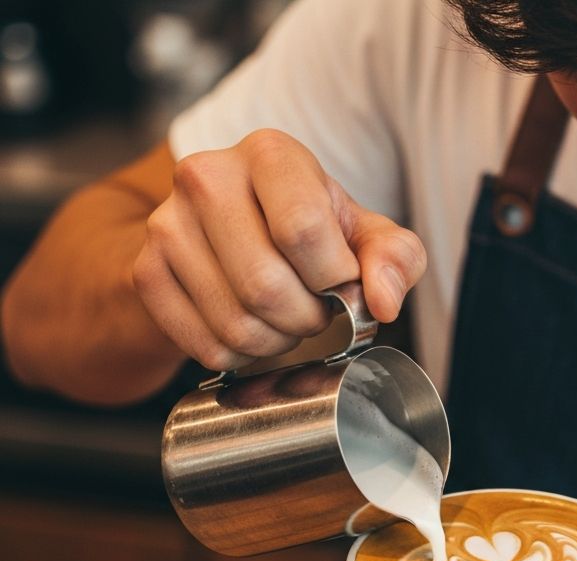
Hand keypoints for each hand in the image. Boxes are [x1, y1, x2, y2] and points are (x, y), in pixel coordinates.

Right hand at [133, 129, 426, 370]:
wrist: (226, 233)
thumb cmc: (307, 231)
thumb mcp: (363, 234)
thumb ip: (394, 258)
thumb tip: (383, 302)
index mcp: (270, 153)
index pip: (303, 230)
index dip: (333, 277)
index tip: (340, 283)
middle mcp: (206, 176)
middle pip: (266, 287)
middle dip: (307, 319)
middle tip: (315, 312)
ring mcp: (167, 225)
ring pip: (238, 324)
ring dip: (276, 342)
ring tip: (284, 319)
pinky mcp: (146, 272)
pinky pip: (208, 346)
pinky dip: (241, 355)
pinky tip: (251, 329)